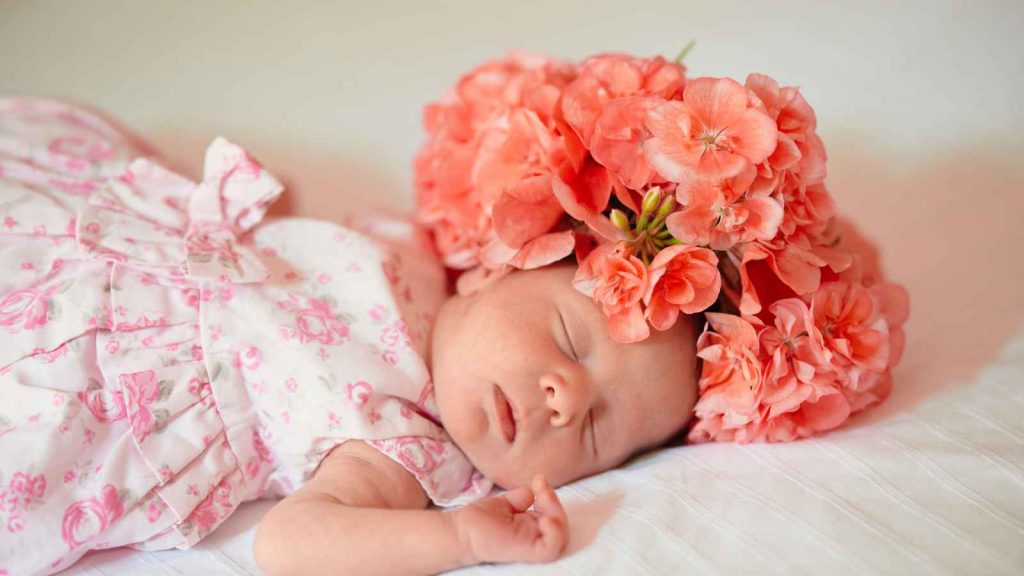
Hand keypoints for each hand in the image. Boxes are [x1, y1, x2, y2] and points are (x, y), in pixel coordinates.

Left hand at [453, 474, 568, 564]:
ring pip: (562, 538)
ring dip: (558, 514)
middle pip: (562, 527)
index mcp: (531, 528)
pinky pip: (551, 548)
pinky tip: (545, 518)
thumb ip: (522, 498)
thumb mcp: (506, 503)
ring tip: (543, 498)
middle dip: (557, 503)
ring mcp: (531, 545)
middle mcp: (533, 537)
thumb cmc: (479, 520)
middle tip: (542, 488)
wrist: (460, 530)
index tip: (539, 480)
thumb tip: (532, 492)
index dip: (552, 498)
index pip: (554, 516)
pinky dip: (555, 532)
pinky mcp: (526, 552)